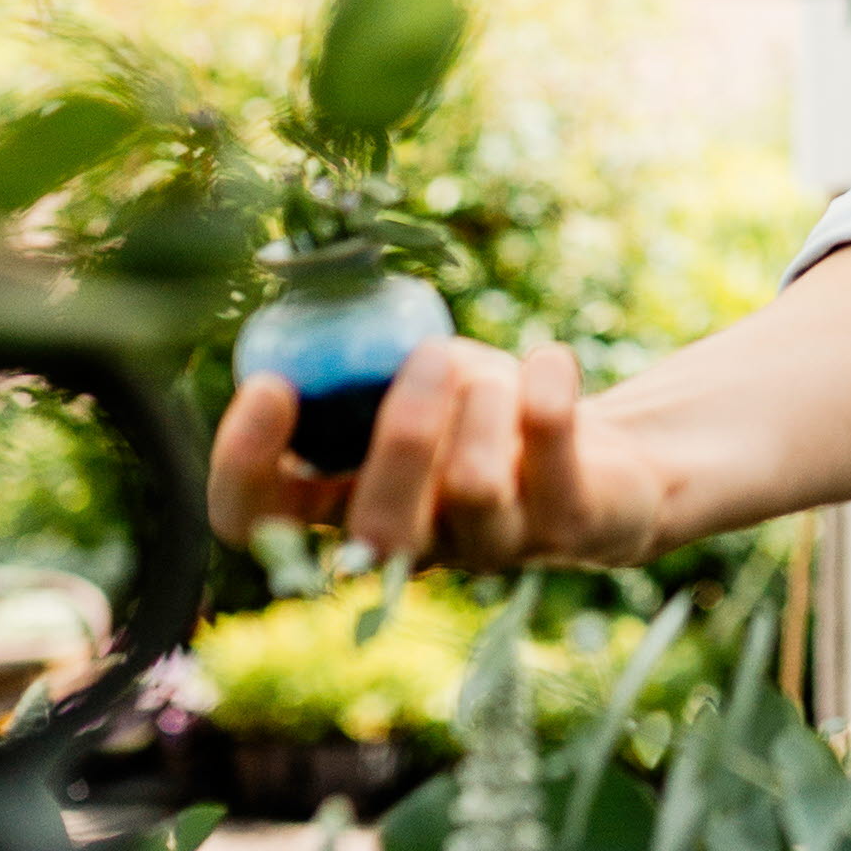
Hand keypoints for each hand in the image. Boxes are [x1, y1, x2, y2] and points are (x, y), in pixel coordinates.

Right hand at [206, 335, 671, 570]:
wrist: (606, 455)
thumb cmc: (487, 410)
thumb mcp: (415, 375)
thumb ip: (360, 359)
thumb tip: (313, 306)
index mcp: (348, 502)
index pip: (257, 520)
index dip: (244, 467)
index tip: (272, 386)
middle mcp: (414, 542)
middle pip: (376, 530)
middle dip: (400, 434)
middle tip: (429, 357)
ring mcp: (494, 544)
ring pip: (473, 488)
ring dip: (484, 402)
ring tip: (496, 371)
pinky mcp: (571, 526)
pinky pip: (551, 450)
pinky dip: (548, 383)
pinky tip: (551, 361)